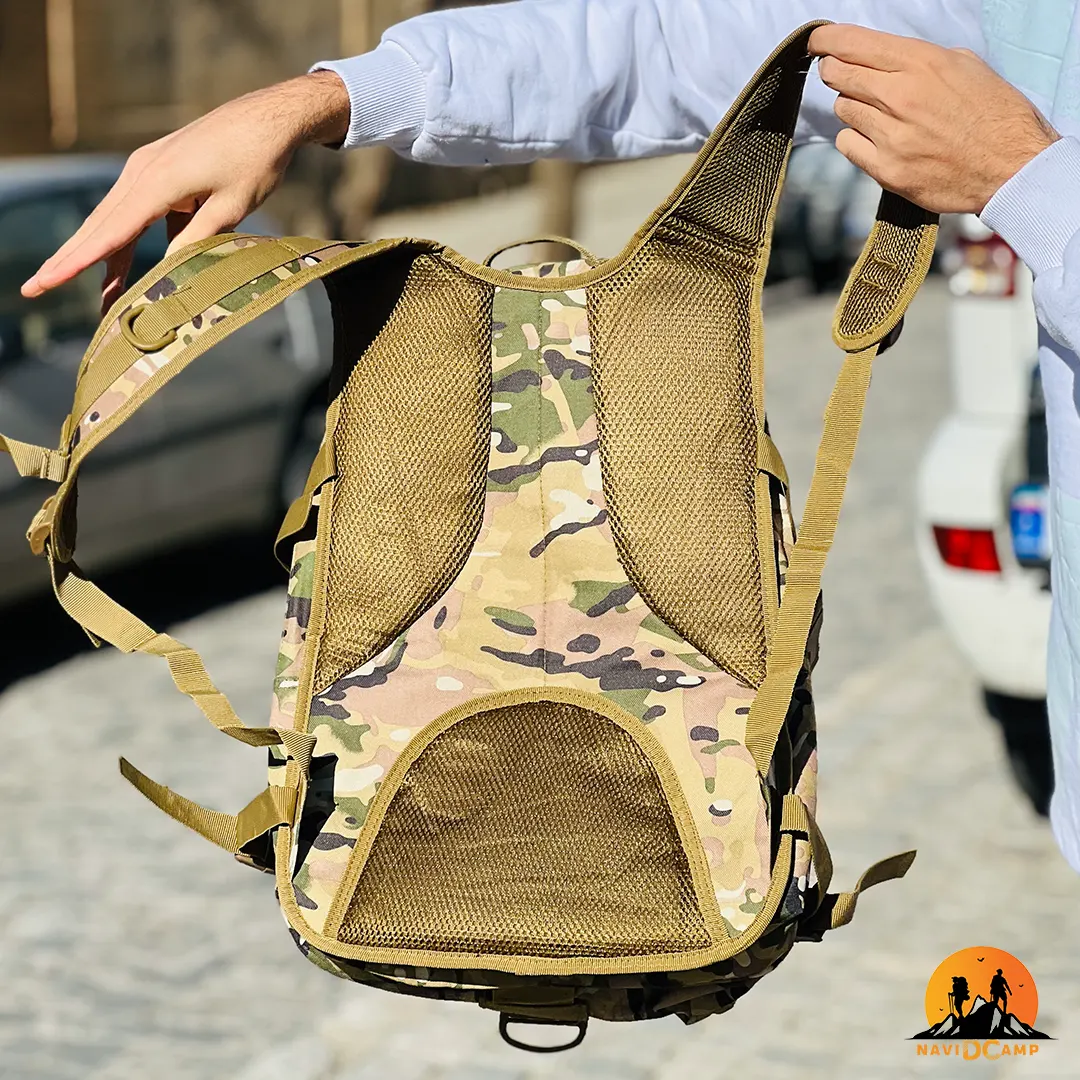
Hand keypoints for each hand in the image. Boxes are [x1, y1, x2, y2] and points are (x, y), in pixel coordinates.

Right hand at [20, 71, 350, 312]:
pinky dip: (128, 241)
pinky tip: (124, 271)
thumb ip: (198, 238)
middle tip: (36, 288)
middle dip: (69, 260)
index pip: (110, 231)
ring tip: (97, 298)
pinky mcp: (161, 170)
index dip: (77, 260)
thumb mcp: (233, 206)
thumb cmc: (256, 159)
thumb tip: (168, 268)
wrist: (270, 117)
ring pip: (115, 220)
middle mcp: (143, 171)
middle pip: (99, 224)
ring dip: (103, 258)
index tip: (46, 280)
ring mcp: (148, 168)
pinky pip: (136, 212)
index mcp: (159, 181)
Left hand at [809, 25, 1059, 213]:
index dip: (828, 40)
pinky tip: (875, 139)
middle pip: (840, 76)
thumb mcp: (965, 66)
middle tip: (837, 72)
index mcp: (922, 64)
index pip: (857, 44)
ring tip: (878, 112)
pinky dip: (854, 139)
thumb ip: (920, 61)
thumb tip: (881, 59)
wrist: (1012, 166)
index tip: (817, 41)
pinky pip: (847, 144)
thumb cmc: (995, 114)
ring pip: (843, 110)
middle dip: (834, 70)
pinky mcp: (887, 169)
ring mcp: (891, 136)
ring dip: (853, 107)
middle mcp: (901, 97)